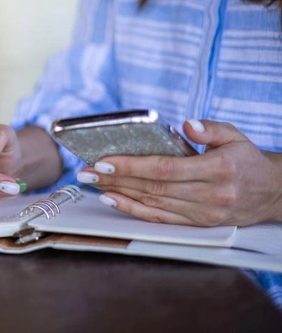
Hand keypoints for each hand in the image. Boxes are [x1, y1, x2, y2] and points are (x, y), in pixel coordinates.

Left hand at [80, 120, 281, 225]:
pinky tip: (112, 200)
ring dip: (118, 193)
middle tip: (86, 170)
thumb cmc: (245, 158)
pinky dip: (132, 210)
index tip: (104, 161)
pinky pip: (159, 218)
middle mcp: (210, 195)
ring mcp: (203, 213)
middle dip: (115, 178)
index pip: (165, 169)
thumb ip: (210, 128)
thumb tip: (186, 124)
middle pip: (153, 187)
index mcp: (218, 169)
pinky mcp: (197, 224)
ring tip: (91, 183)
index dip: (132, 166)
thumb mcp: (234, 135)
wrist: (272, 192)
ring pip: (152, 204)